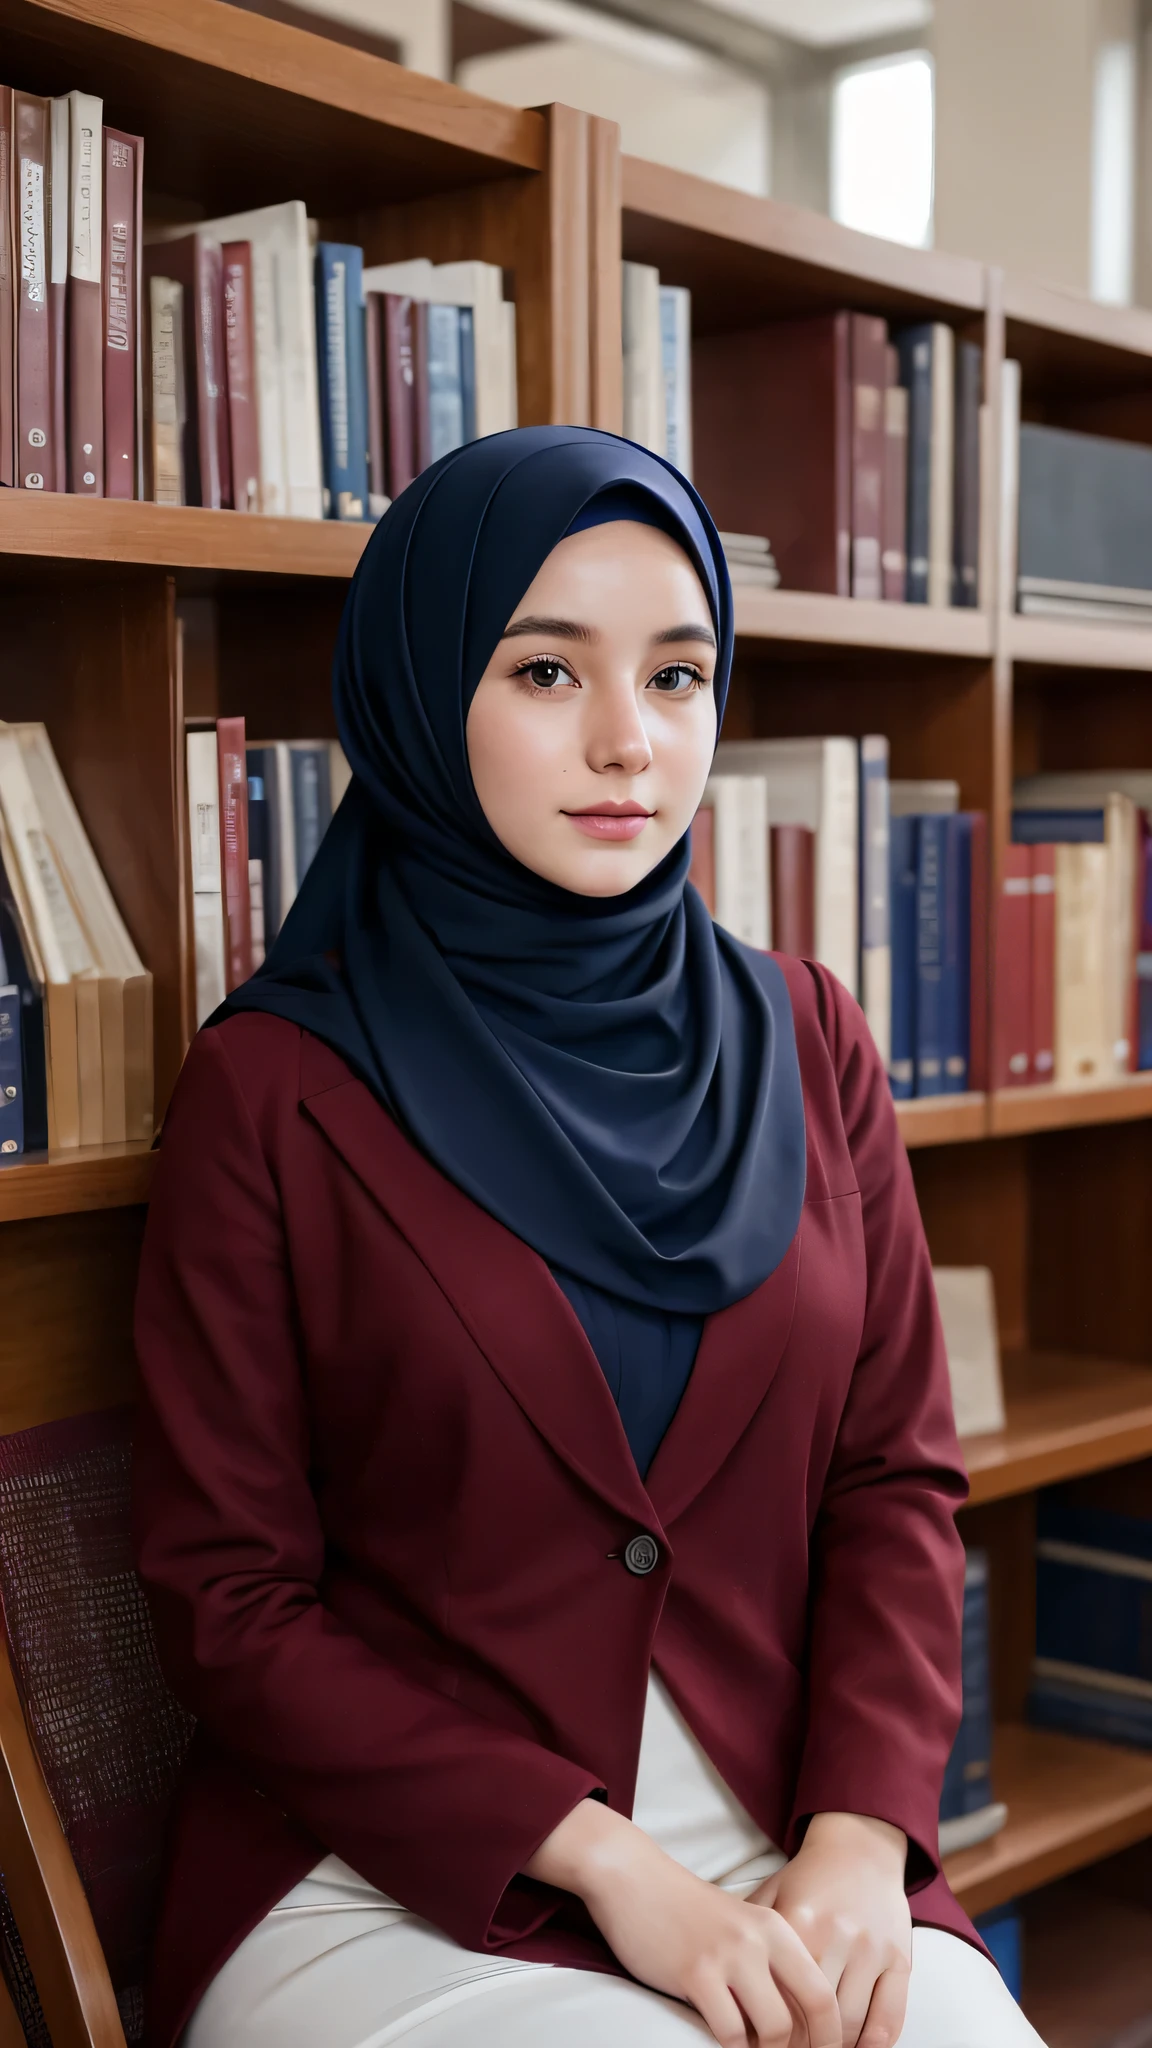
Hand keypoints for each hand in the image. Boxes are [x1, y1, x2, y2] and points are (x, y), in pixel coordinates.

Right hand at [525, 1798, 841, 2045]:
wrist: (632, 1876)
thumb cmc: (683, 1909)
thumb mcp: (737, 1925)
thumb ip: (766, 1963)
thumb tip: (794, 2020)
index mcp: (776, 1926)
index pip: (824, 1991)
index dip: (833, 2033)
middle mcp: (760, 1939)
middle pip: (813, 2011)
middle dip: (808, 2047)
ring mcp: (728, 1956)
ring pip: (775, 2028)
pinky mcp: (695, 1973)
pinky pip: (729, 2032)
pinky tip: (726, 2044)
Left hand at [749, 1811, 911, 2047]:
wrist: (860, 1846)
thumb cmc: (810, 1878)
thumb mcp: (772, 1893)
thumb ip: (746, 1928)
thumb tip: (717, 1972)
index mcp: (800, 1920)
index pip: (780, 1993)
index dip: (772, 2026)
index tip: (765, 2041)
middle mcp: (837, 1935)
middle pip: (816, 2014)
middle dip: (803, 2042)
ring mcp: (872, 1949)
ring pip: (852, 2022)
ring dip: (835, 2045)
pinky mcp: (900, 1958)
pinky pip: (890, 2016)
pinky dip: (874, 2045)